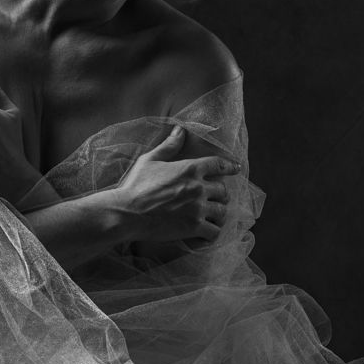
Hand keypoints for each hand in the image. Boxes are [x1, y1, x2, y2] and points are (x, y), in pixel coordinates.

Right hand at [114, 125, 239, 244]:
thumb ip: (169, 146)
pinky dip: (212, 232)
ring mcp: (198, 208)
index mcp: (190, 168)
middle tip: (216, 199)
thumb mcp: (150, 160)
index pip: (218, 165)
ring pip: (222, 212)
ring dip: (219, 214)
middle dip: (221, 195)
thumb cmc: (136, 186)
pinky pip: (214, 231)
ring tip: (214, 217)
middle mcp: (198, 187)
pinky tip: (208, 233)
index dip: (229, 166)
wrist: (127, 213)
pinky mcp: (194, 227)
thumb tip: (180, 130)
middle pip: (223, 191)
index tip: (236, 169)